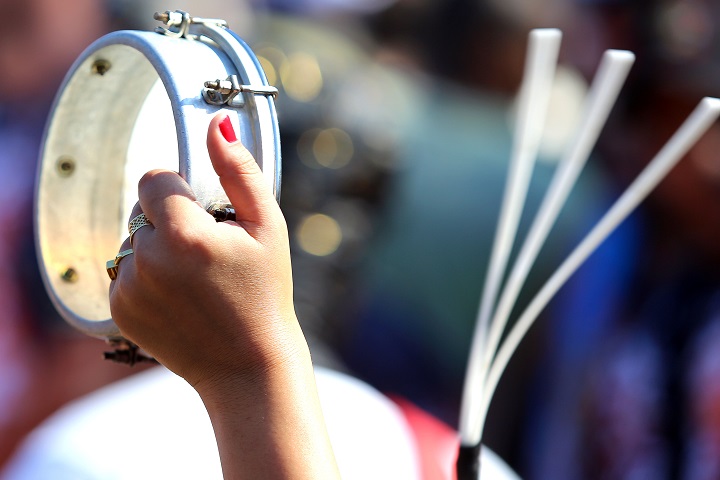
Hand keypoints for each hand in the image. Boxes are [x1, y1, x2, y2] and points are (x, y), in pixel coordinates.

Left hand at [109, 114, 298, 390]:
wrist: (247, 366)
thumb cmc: (266, 293)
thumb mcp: (267, 227)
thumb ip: (240, 171)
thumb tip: (218, 122)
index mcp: (184, 234)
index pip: (154, 180)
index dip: (181, 192)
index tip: (205, 216)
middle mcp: (148, 260)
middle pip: (142, 212)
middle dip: (171, 223)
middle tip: (208, 255)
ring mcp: (129, 289)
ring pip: (132, 243)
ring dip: (158, 250)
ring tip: (195, 280)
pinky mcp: (120, 312)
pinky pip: (124, 273)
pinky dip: (146, 278)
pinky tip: (180, 298)